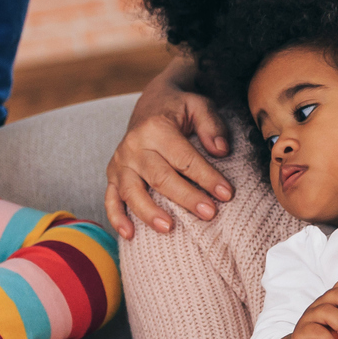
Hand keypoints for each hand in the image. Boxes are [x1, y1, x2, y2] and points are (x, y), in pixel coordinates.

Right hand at [104, 60, 234, 239]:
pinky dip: (116, 217)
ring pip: (132, 191)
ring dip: (149, 212)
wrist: (151, 104)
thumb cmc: (179, 109)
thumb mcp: (199, 105)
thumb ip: (212, 125)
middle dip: (186, 197)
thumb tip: (221, 150)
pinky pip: (110, 198)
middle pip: (160, 177)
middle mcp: (134, 145)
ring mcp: (120, 162)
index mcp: (156, 128)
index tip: (227, 194)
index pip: (184, 157)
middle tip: (209, 214)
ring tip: (170, 228)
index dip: (206, 176)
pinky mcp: (113, 175)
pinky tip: (129, 234)